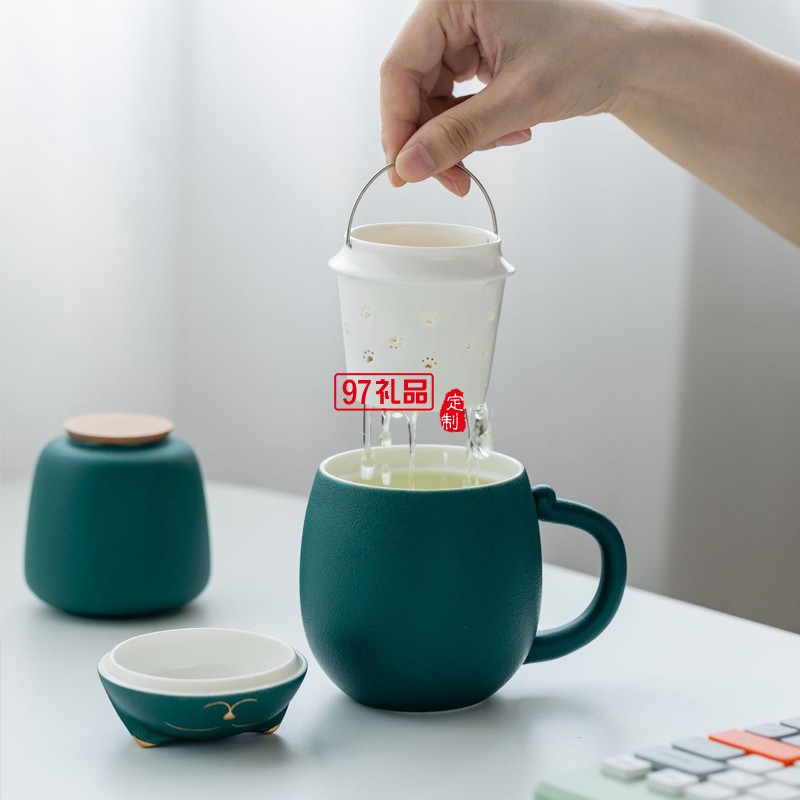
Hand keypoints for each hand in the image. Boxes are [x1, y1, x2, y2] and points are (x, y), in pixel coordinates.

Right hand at [380, 0, 643, 194]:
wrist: (632, 58)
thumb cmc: (591, 54)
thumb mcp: (520, 100)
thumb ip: (458, 135)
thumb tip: (408, 167)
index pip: (400, 68)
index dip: (397, 126)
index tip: (403, 171)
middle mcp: (454, 12)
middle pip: (412, 89)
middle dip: (432, 139)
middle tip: (451, 179)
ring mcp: (465, 35)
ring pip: (433, 102)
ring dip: (460, 137)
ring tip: (503, 143)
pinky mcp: (478, 57)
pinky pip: (456, 104)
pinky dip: (477, 128)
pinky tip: (511, 132)